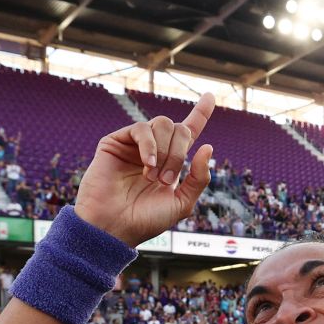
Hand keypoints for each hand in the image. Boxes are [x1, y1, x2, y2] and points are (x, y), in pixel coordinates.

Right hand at [72, 93, 214, 246]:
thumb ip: (199, 177)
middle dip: (179, 153)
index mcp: (171, 162)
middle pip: (179, 128)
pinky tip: (147, 165)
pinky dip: (149, 146)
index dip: (200, 113)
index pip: (188, 132)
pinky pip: (141, 129)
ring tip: (153, 177)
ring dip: (165, 152)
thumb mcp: (182, 203)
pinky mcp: (115, 142)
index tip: (210, 96)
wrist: (113, 227)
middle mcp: (154, 150)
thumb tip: (207, 146)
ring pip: (163, 124)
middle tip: (166, 180)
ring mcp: (134, 145)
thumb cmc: (145, 220)